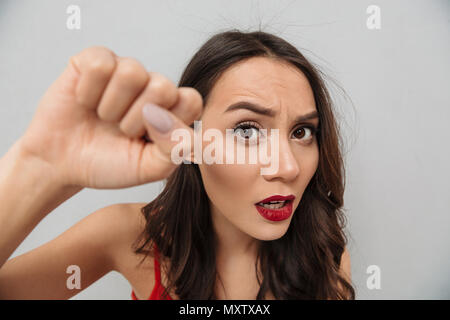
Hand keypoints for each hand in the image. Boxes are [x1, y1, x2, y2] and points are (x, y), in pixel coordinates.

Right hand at [17, 46, 201, 188]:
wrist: (62, 164)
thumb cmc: (108, 164)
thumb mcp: (149, 168)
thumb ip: (174, 148)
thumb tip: (165, 116)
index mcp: (170, 109)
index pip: (191, 100)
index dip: (169, 124)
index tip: (147, 140)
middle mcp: (150, 85)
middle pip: (163, 86)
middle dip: (136, 119)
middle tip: (120, 130)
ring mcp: (124, 70)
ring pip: (132, 72)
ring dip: (112, 106)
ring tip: (103, 117)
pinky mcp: (95, 60)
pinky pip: (100, 65)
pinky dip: (88, 92)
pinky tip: (85, 102)